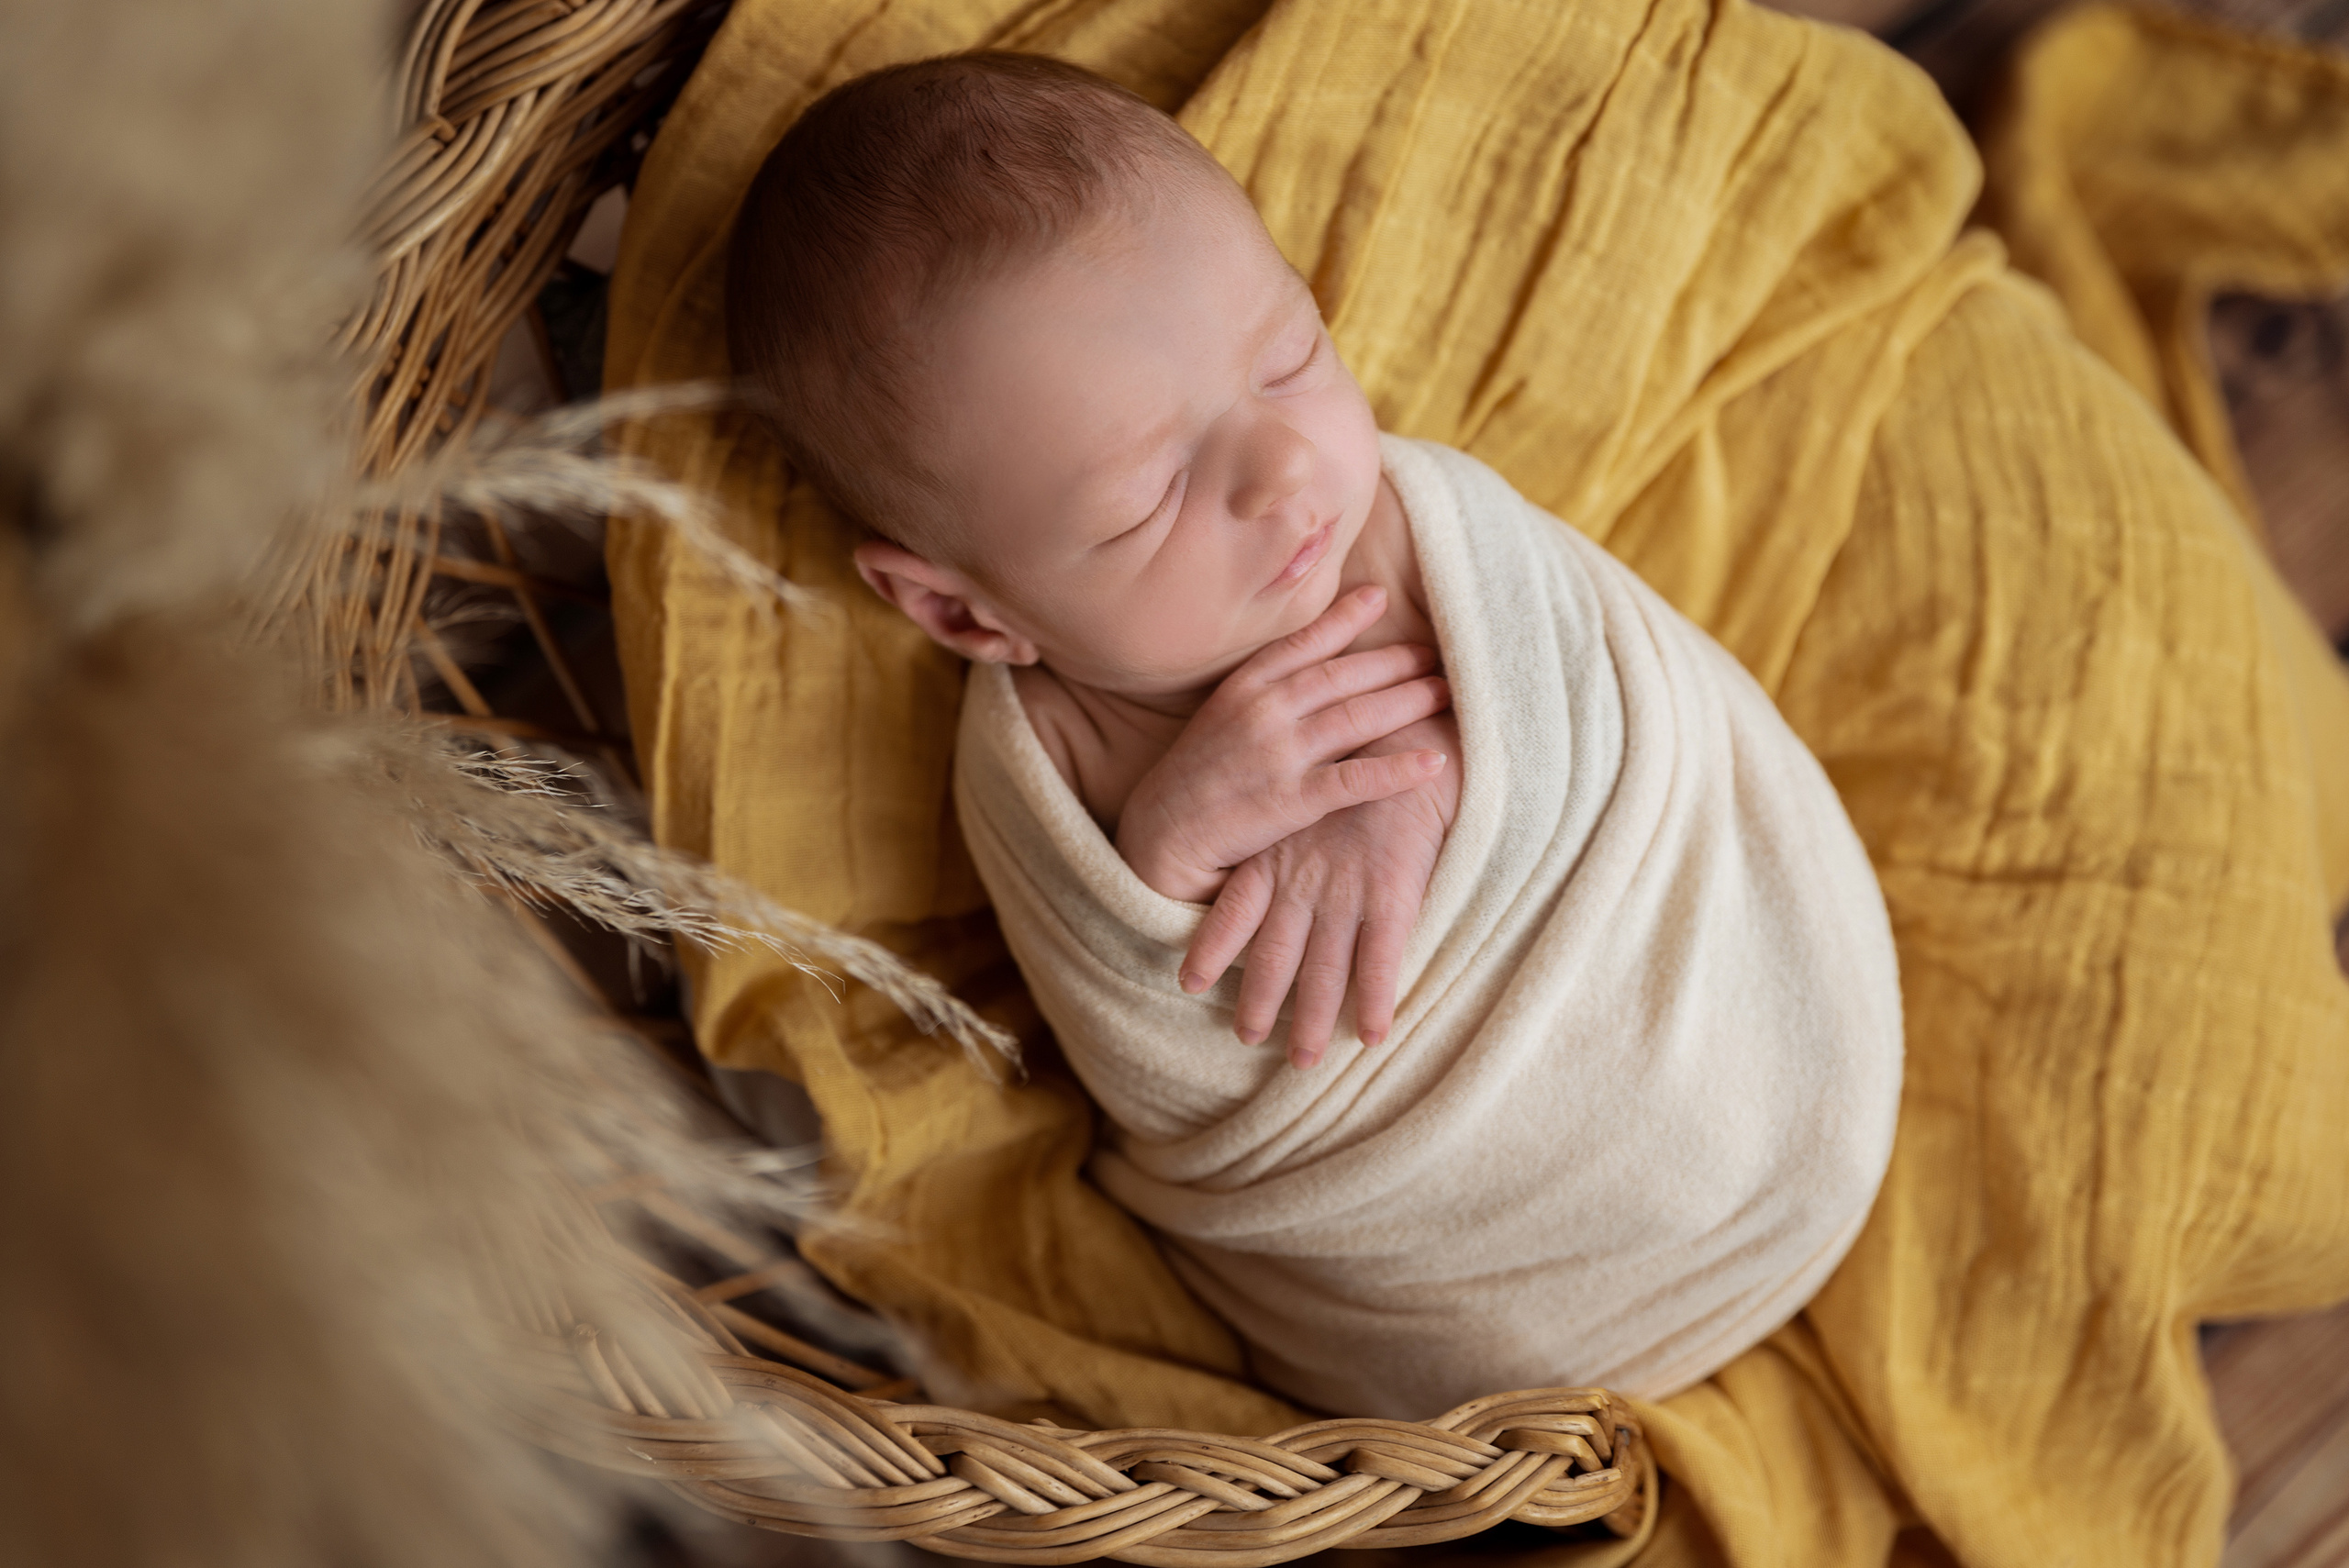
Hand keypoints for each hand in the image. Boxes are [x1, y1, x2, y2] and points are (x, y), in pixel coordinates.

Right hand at [1114, 585, 1450, 902]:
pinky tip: (1434, 762)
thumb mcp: (1221, 717)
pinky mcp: (1291, 801)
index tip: (1382, 598)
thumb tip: (1311, 665)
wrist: (1161, 836)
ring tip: (1447, 692)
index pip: (1303, 643)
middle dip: (1396, 662)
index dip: (1345, 619)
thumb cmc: (1198, 778)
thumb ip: (1263, 690)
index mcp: (1244, 686)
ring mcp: (1278, 754)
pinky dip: (1398, 770)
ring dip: (1409, 702)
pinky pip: (1356, 780)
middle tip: (1438, 653)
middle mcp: (1263, 711)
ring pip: (1358, 718)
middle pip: (1343, 677)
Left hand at [1180, 714, 1457, 1067]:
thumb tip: (1276, 845)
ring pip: (1323, 970)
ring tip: (1304, 1063)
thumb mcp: (1310, 780)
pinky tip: (1375, 1038)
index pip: (1235, 907)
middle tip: (1247, 1039)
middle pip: (1274, 955)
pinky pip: (1381, 958)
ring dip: (1313, 1019)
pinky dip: (1377, 1001)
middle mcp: (1303, 875)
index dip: (1215, 946)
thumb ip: (1290, 814)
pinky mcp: (1391, 889)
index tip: (1190, 980)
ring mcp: (1345, 887)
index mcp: (1279, 850)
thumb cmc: (1366, 751)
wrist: (1416, 726)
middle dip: (1259, 1001)